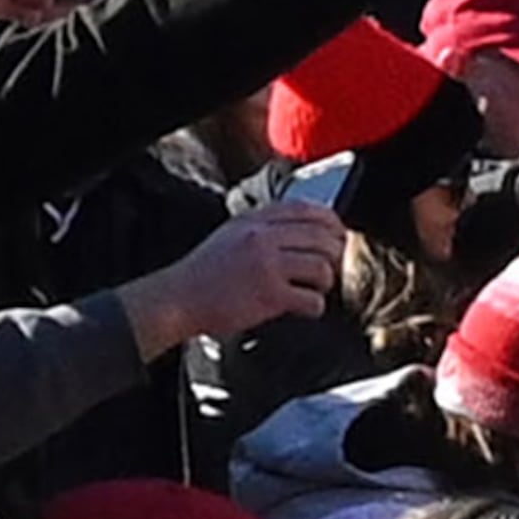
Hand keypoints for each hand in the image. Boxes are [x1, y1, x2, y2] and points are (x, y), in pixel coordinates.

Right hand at [124, 201, 345, 355]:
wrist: (180, 297)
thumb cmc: (206, 272)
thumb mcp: (233, 234)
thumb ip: (264, 228)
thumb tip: (305, 231)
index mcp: (254, 220)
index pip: (307, 210)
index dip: (331, 223)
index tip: (338, 236)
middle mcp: (262, 237)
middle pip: (322, 237)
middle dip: (334, 256)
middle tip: (329, 270)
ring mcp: (267, 265)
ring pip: (322, 267)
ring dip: (325, 283)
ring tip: (313, 290)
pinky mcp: (270, 294)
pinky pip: (313, 300)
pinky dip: (315, 307)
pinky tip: (304, 308)